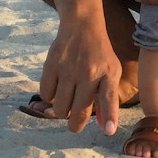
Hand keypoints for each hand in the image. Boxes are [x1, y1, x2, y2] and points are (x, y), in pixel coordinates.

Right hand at [39, 21, 120, 135]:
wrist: (82, 26)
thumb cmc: (100, 55)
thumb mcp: (111, 73)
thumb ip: (109, 101)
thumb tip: (108, 129)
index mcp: (108, 74)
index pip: (110, 98)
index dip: (109, 116)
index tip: (109, 131)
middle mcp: (89, 72)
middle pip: (78, 113)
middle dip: (75, 124)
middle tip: (75, 119)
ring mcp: (69, 68)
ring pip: (60, 109)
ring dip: (62, 111)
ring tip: (68, 99)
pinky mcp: (51, 65)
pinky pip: (46, 95)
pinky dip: (50, 97)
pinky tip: (58, 87)